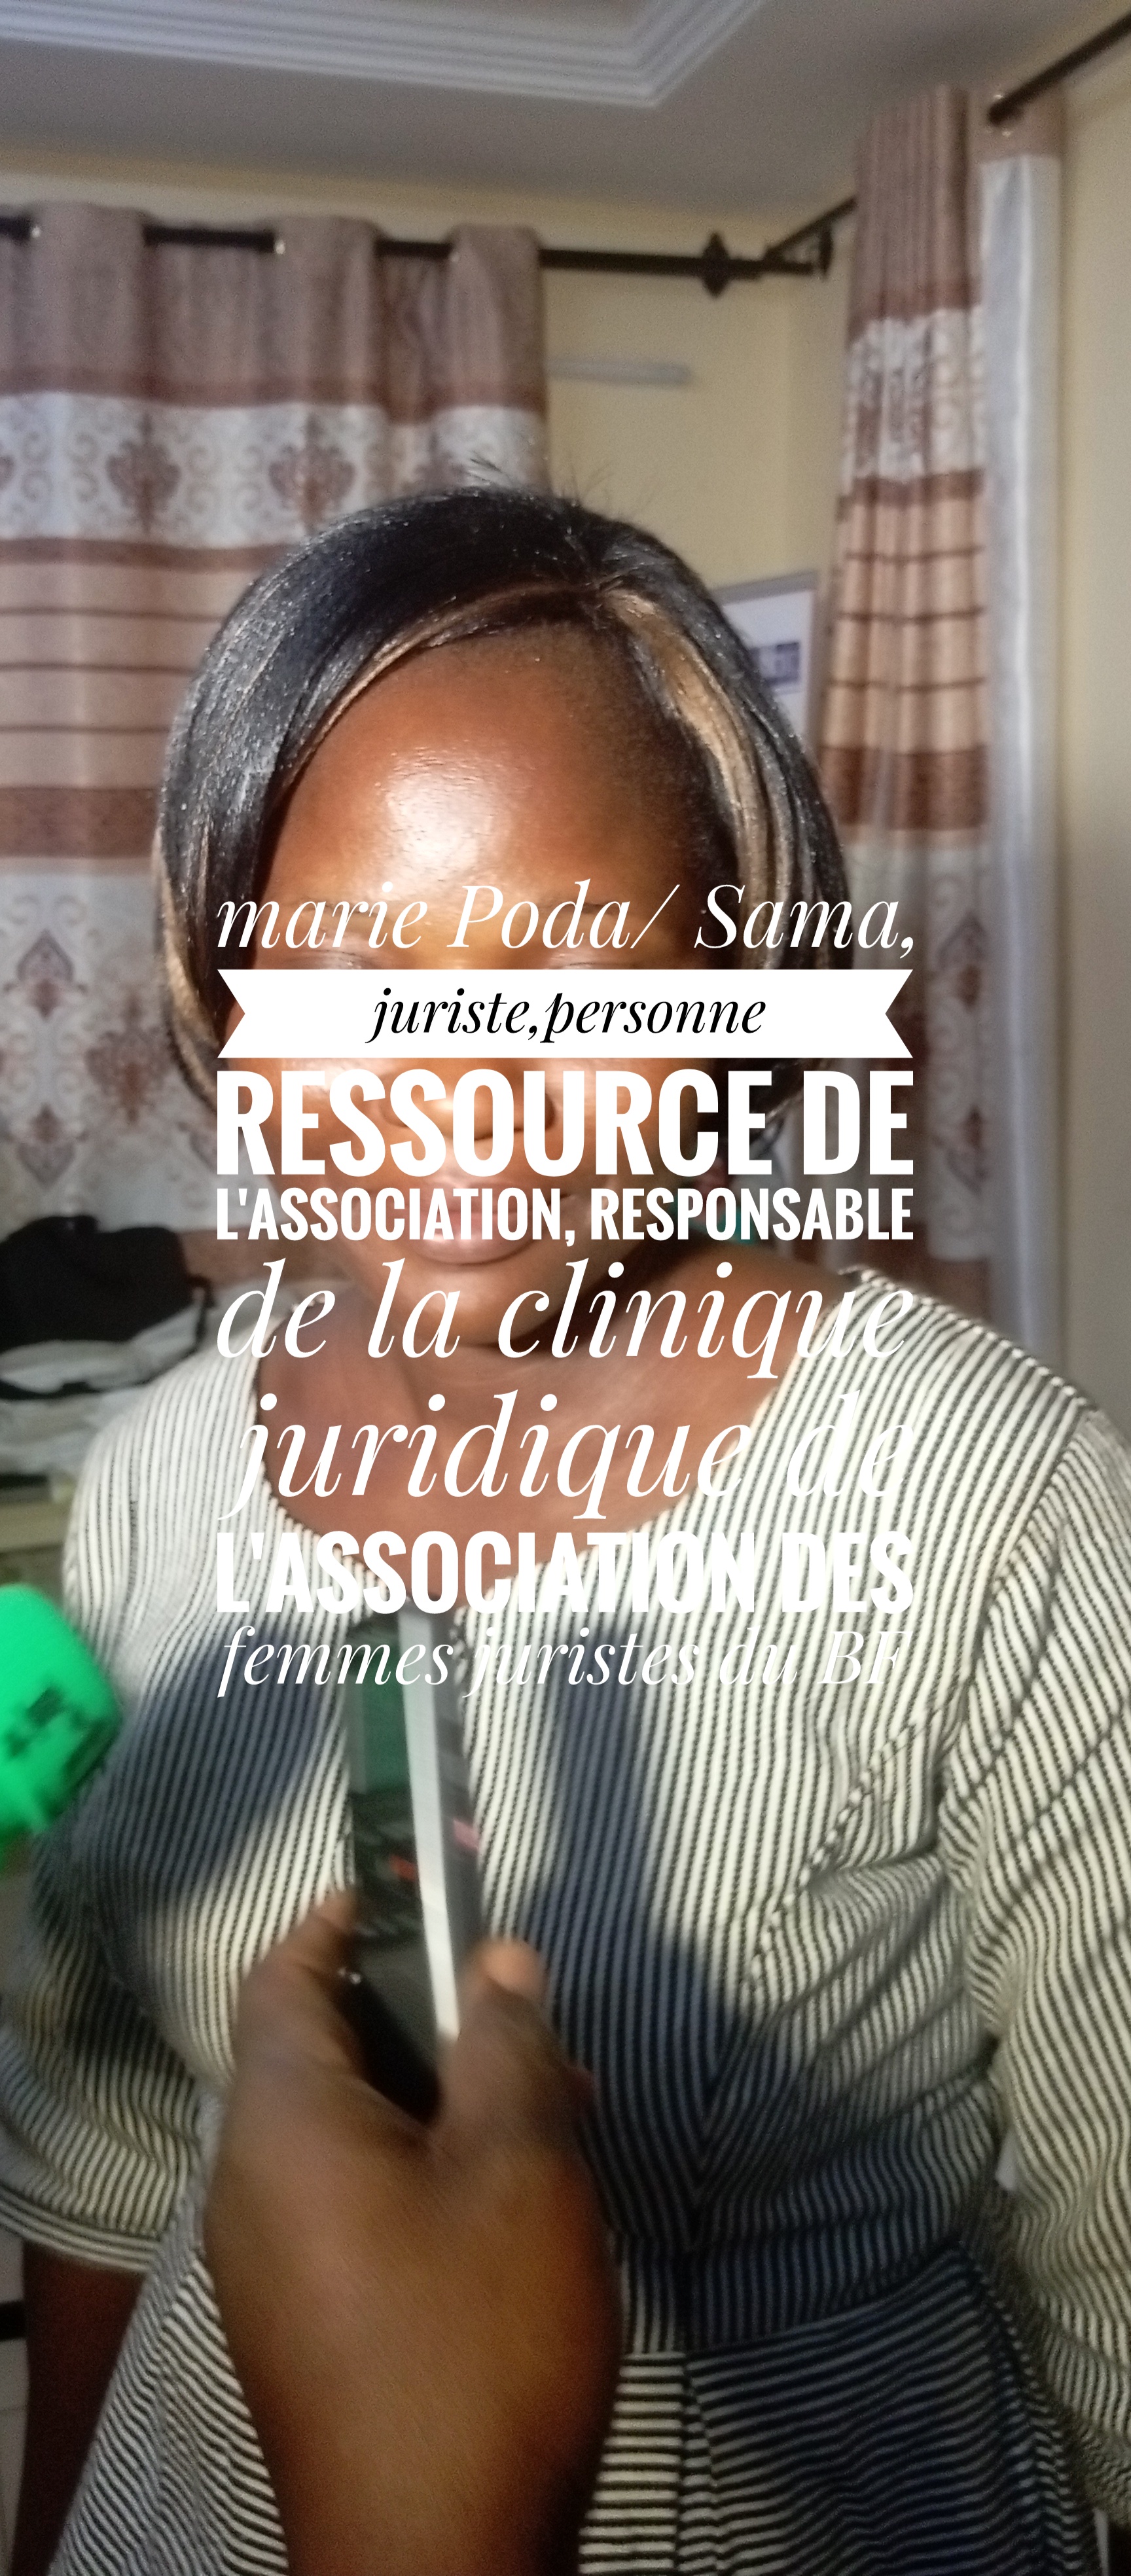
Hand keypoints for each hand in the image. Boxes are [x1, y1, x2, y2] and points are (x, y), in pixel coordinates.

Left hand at [204, 1898, 619, 2575]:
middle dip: (433, 2014)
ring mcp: (273, 2260)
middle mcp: (252, 2180)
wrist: (438, 2555)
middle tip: (536, 2017)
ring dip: (447, 2097)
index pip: (286, 1970)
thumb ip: (507, 2044)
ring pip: (355, 2129)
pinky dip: (429, 2169)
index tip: (442, 1879)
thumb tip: (498, 1960)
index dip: (357, 1909)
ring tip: (559, 2110)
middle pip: (326, 2045)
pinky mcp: (310, 2321)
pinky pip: (358, 2200)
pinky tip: (521, 2201)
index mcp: (280, 2121)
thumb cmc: (477, 2341)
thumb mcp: (520, 2165)